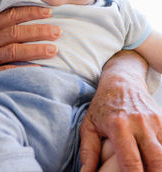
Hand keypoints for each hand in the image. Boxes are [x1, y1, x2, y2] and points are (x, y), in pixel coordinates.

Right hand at [0, 5, 60, 98]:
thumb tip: (21, 21)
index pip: (11, 16)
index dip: (30, 13)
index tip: (48, 12)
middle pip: (16, 31)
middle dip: (39, 30)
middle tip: (58, 31)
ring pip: (14, 49)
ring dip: (36, 49)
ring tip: (54, 50)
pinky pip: (7, 71)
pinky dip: (24, 69)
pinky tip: (39, 70)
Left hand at [80, 51, 161, 171]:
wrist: (121, 80)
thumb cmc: (103, 105)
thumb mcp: (89, 124)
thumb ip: (88, 151)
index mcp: (119, 126)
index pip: (131, 162)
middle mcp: (139, 123)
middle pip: (155, 162)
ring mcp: (154, 121)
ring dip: (158, 166)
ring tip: (149, 169)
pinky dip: (161, 155)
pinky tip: (154, 161)